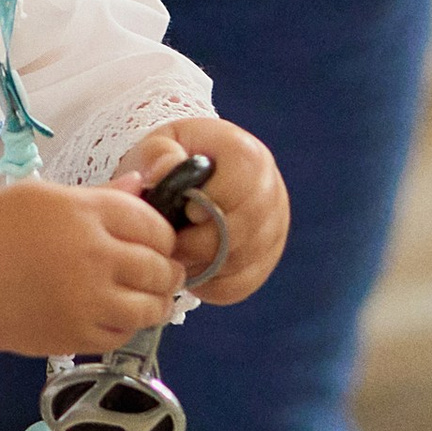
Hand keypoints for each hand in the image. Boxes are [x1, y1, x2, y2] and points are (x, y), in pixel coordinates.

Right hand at [0, 176, 180, 369]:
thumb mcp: (42, 196)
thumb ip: (98, 195)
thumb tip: (141, 186)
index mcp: (85, 213)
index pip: (154, 224)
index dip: (163, 234)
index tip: (158, 241)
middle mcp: (94, 256)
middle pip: (159, 267)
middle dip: (166, 270)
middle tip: (162, 271)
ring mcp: (89, 301)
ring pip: (151, 307)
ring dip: (156, 302)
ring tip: (147, 296)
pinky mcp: (78, 337)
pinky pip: (123, 334)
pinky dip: (126, 325)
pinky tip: (113, 313)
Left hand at [115, 120, 288, 305]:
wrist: (186, 177)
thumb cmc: (170, 159)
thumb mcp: (158, 146)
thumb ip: (157, 154)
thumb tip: (164, 171)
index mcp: (246, 154)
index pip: (242, 185)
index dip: (211, 204)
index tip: (185, 212)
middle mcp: (270, 189)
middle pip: (245, 229)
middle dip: (201, 243)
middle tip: (171, 245)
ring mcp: (274, 225)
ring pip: (244, 260)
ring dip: (202, 265)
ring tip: (176, 255)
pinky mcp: (267, 256)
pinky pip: (243, 283)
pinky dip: (211, 285)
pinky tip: (190, 269)